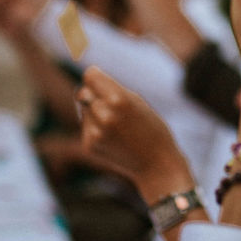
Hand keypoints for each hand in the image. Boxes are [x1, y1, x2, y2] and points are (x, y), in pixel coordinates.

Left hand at [77, 66, 191, 203]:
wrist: (155, 164)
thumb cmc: (150, 127)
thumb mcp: (137, 101)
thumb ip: (112, 89)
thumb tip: (84, 84)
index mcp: (118, 100)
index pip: (90, 75)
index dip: (96, 77)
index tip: (103, 82)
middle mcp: (104, 115)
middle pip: (84, 92)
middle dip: (95, 95)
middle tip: (113, 107)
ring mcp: (95, 132)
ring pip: (84, 109)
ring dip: (95, 112)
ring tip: (115, 124)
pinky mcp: (89, 145)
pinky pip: (86, 126)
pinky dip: (95, 128)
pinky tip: (112, 137)